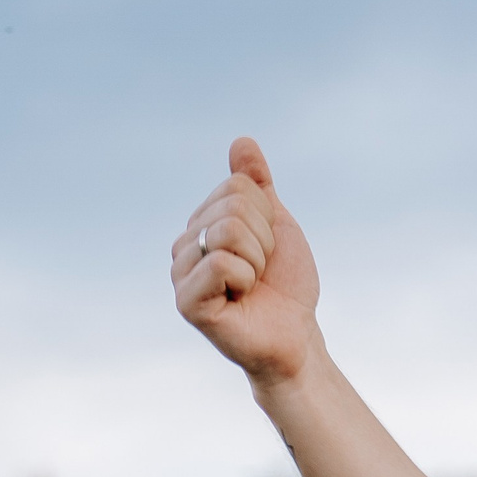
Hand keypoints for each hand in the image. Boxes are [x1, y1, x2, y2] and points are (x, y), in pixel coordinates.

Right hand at [173, 138, 321, 385]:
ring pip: (227, 232)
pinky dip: (246, 279)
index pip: (237, 186)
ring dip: (257, 261)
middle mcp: (184, 246)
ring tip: (251, 285)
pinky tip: (240, 299)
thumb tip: (242, 141)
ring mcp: (181, 274)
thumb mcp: (277, 224)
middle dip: (264, 240)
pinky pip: (221, 263)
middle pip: (233, 207)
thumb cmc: (285, 285)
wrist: (296, 335)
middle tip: (260, 272)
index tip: (267, 249)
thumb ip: (258, 185)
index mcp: (201, 224)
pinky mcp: (187, 302)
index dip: (267, 217)